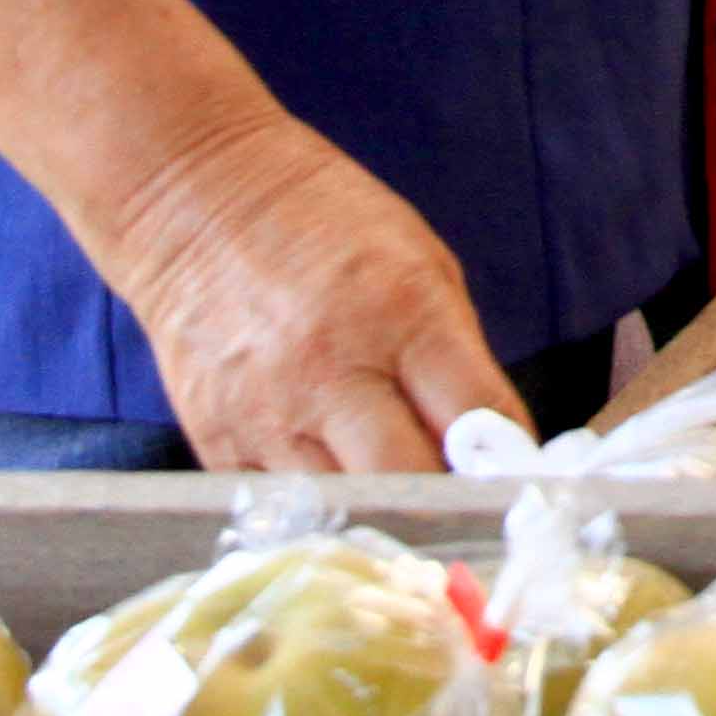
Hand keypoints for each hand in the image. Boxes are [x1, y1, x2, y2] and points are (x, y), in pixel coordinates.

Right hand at [102, 105, 517, 473]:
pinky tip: (331, 489)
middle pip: (408, 480)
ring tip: (395, 502)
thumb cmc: (327, 225)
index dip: (506, 461)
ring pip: (343, 511)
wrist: (197, 202)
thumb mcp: (422, 262)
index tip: (518, 482)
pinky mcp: (215, 441)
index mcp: (402, 311)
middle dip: (444, 501)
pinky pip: (279, 510)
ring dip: (379, 513)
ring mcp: (267, 413)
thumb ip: (456, 357)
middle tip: (458, 504)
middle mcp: (332, 369)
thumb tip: (490, 447)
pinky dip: (314, 511)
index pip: (475, 417)